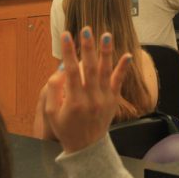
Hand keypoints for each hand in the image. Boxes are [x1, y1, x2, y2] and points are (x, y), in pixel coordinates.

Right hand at [40, 27, 131, 153]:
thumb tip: (60, 69)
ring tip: (106, 35)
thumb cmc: (66, 128)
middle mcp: (90, 99)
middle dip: (87, 47)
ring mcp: (104, 99)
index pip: (70, 71)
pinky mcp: (114, 100)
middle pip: (89, 68)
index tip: (65, 35)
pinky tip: (127, 54)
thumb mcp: (51, 113)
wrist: (86, 148)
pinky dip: (123, 68)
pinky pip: (119, 82)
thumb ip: (53, 90)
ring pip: (106, 72)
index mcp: (73, 101)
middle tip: (87, 30)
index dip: (67, 52)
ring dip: (106, 52)